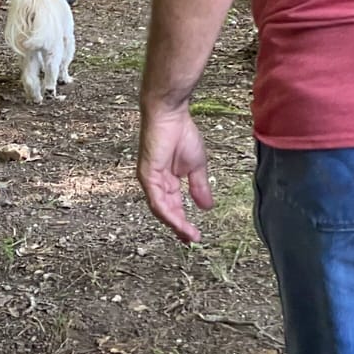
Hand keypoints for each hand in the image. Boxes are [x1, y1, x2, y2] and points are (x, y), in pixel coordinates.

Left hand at [137, 108, 213, 243]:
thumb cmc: (181, 133)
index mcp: (166, 180)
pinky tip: (178, 222)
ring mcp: (149, 179)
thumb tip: (207, 207)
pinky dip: (167, 213)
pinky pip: (156, 200)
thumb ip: (199, 186)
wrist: (171, 114)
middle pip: (166, 211)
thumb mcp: (196, 166)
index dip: (183, 222)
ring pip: (160, 209)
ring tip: (188, 235)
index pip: (173, 206)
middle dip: (179, 227)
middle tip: (191, 239)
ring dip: (175, 224)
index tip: (194, 235)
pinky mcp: (147, 174)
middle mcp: (156, 182)